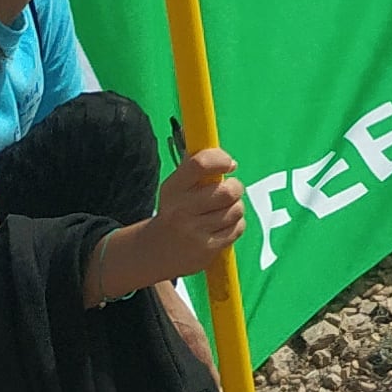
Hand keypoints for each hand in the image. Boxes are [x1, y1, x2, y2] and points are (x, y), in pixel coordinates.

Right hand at [154, 148, 245, 267]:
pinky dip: (236, 225)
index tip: (229, 164)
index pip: (200, 164)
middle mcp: (181, 210)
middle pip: (227, 191)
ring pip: (236, 210)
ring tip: (223, 210)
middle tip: (229, 190)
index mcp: (173, 189)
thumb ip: (195, 168)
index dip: (221, 159)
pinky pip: (237, 228)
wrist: (154, 252)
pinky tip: (222, 225)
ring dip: (235, 208)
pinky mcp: (206, 250)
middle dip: (235, 188)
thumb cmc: (174, 211)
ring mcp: (194, 232)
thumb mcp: (176, 188)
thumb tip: (206, 139)